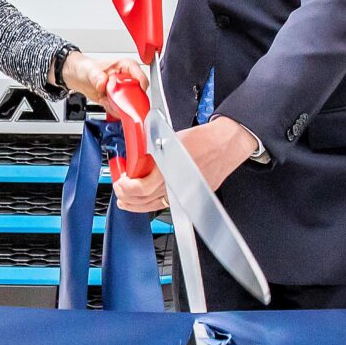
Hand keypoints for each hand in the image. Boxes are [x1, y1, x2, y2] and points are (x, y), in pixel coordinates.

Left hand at [60, 51, 143, 103]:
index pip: (139, 74)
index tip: (138, 90)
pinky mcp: (117, 100)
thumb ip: (97, 76)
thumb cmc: (87, 68)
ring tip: (106, 99)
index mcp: (125, 66)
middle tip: (117, 99)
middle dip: (128, 99)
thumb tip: (103, 83)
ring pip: (129, 103)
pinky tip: (105, 102)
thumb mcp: (90, 70)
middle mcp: (127, 79)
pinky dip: (113, 110)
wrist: (79, 77)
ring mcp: (123, 90)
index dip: (141, 83)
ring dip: (119, 106)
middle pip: (137, 92)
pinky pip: (120, 109)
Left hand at [111, 117, 257, 213]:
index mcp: (170, 171)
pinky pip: (168, 204)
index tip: (120, 182)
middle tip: (120, 191)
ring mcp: (186, 194)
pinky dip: (155, 203)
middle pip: (145, 201)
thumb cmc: (203, 140)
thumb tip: (136, 158)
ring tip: (128, 200)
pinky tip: (148, 199)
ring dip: (138, 205)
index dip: (126, 188)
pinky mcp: (193, 197)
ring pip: (156, 206)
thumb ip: (152, 151)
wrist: (225, 144)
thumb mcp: (169, 138)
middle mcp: (177, 187)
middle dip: (128, 198)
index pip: (141, 189)